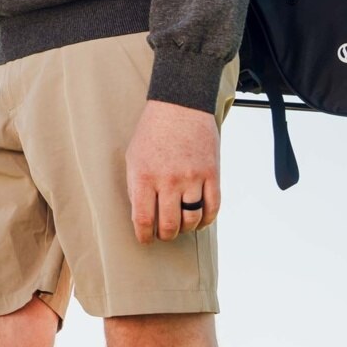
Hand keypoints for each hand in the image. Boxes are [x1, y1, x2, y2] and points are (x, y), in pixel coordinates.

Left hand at [124, 100, 221, 243]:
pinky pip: (213, 208)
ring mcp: (192, 177)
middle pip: (169, 224)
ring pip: (192, 219)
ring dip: (186, 228)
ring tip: (181, 225)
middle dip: (165, 235)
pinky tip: (200, 221)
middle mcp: (168, 180)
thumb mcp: (133, 157)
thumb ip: (135, 186)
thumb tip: (142, 215)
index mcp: (144, 176)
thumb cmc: (152, 133)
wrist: (180, 106)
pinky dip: (207, 220)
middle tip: (164, 234)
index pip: (143, 219)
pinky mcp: (212, 174)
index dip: (144, 236)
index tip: (145, 240)